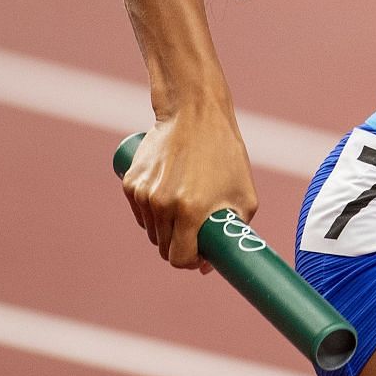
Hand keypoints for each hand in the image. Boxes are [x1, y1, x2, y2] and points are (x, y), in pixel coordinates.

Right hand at [120, 109, 258, 273]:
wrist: (193, 113)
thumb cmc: (225, 153)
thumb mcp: (244, 195)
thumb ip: (233, 232)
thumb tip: (209, 263)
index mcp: (190, 210)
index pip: (180, 258)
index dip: (192, 261)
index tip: (201, 254)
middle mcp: (162, 204)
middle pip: (163, 248)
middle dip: (180, 245)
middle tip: (197, 229)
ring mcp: (143, 193)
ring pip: (151, 231)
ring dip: (166, 229)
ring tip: (186, 205)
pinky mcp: (130, 183)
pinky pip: (141, 213)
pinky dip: (153, 212)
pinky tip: (170, 193)